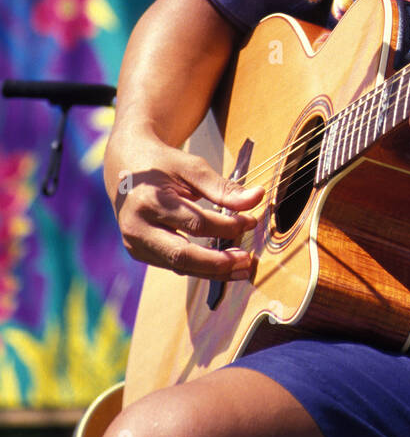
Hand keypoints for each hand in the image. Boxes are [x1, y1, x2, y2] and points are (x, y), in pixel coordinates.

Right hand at [106, 130, 264, 278]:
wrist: (126, 166)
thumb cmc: (163, 164)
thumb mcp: (192, 167)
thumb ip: (223, 187)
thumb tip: (257, 197)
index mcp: (149, 201)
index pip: (196, 223)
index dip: (227, 226)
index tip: (251, 222)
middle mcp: (137, 227)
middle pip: (182, 255)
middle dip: (218, 263)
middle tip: (247, 261)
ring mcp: (135, 244)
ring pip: (179, 266)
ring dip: (213, 271)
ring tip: (241, 268)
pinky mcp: (139, 252)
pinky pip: (174, 265)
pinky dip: (200, 267)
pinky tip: (222, 265)